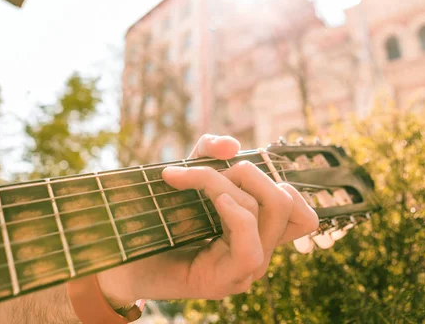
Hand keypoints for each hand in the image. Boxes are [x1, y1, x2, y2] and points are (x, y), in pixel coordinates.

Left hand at [97, 134, 318, 305]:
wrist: (124, 262)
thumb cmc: (157, 221)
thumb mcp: (186, 179)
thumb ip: (207, 154)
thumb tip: (230, 144)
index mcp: (257, 230)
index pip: (300, 210)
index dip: (275, 178)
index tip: (231, 167)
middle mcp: (258, 250)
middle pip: (287, 201)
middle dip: (248, 172)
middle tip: (204, 172)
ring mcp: (245, 269)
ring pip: (268, 212)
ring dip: (227, 183)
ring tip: (191, 181)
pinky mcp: (224, 281)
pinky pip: (250, 246)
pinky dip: (235, 214)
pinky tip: (215, 202)